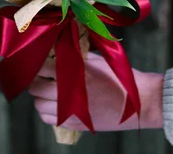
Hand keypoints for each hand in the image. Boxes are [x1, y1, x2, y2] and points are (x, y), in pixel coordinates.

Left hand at [29, 52, 163, 131]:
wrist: (137, 102)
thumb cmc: (116, 77)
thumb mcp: (95, 59)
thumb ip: (73, 54)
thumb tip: (54, 48)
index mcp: (74, 72)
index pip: (41, 67)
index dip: (36, 63)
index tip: (36, 60)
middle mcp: (68, 93)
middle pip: (36, 87)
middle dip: (35, 80)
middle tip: (40, 75)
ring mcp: (71, 111)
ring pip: (39, 106)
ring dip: (40, 97)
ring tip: (46, 90)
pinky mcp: (75, 124)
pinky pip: (49, 120)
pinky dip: (46, 112)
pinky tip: (54, 104)